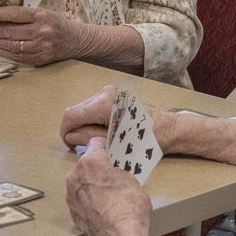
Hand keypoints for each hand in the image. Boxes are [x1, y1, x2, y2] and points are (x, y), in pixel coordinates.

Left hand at [0, 5, 86, 66]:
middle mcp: (41, 31)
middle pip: (10, 31)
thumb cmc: (55, 22)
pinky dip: (2, 53)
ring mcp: (41, 47)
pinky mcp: (40, 59)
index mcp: (41, 15)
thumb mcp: (42, 12)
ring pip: (11, 45)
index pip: (14, 14)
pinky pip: (17, 57)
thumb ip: (22, 14)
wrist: (75, 39)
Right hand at [61, 85, 191, 157]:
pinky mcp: (116, 94)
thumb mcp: (113, 144)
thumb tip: (70, 137)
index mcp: (104, 104)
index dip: (65, 131)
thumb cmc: (146, 139)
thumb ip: (88, 138)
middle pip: (77, 109)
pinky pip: (96, 105)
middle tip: (80, 145)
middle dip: (75, 127)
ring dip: (85, 122)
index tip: (70, 144)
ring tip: (94, 138)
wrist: (169, 128)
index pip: (71, 115)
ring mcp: (111, 91)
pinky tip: (103, 129)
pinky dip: (94, 117)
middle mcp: (105, 93)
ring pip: (86, 107)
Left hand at [65, 144, 150, 235]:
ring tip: (107, 194)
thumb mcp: (131, 180)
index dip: (105, 147)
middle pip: (86, 165)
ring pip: (81, 183)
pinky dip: (88, 201)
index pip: (95, 144)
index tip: (110, 150)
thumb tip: (113, 174)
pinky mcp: (72, 212)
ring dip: (91, 185)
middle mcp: (75, 176)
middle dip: (97, 168)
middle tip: (111, 175)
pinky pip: (80, 200)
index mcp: (90, 163)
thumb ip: (118, 172)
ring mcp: (71, 195)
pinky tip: (102, 208)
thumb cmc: (129, 207)